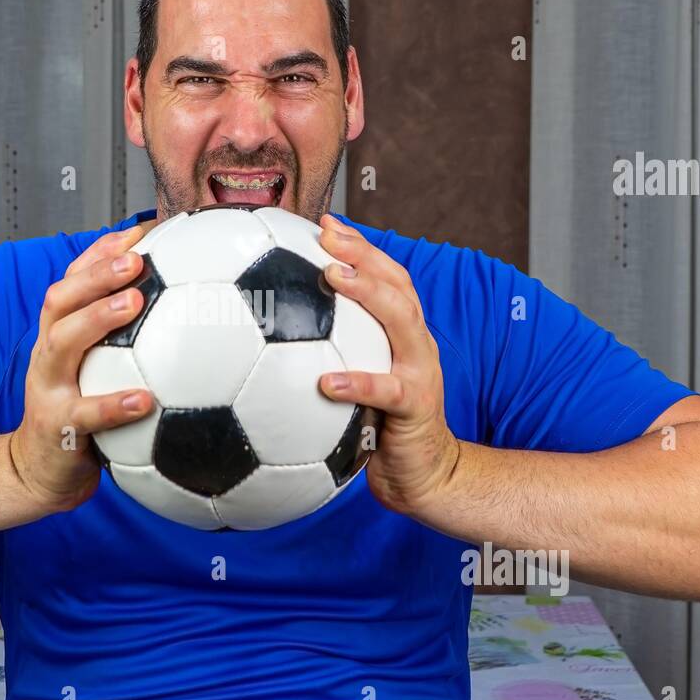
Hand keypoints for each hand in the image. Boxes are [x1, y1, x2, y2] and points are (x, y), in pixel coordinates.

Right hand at [8, 227, 155, 513]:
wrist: (40, 472)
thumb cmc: (80, 413)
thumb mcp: (94, 371)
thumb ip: (125, 342)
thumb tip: (183, 309)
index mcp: (59, 335)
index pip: (72, 281)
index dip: (99, 253)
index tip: (138, 231)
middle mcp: (48, 354)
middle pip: (60, 300)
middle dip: (95, 273)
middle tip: (136, 258)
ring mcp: (49, 389)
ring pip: (63, 343)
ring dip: (98, 317)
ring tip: (135, 301)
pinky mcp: (58, 429)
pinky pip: (86, 414)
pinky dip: (114, 404)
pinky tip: (146, 399)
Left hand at [317, 214, 461, 517]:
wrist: (426, 477)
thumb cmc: (380, 428)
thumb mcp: (359, 384)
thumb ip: (332, 357)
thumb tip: (273, 339)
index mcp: (401, 335)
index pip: (387, 277)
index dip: (360, 246)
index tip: (324, 222)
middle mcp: (415, 345)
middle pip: (397, 285)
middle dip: (363, 253)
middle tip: (326, 235)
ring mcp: (420, 373)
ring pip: (401, 322)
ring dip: (366, 294)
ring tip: (331, 276)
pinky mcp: (415, 409)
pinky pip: (387, 391)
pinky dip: (357, 382)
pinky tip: (326, 380)